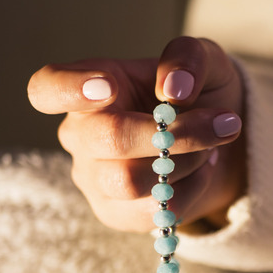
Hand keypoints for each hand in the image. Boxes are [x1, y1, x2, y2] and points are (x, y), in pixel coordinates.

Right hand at [27, 37, 246, 230]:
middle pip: (107, 139)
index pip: (48, 89)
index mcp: (91, 87)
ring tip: (211, 146)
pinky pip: (154, 212)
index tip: (109, 86)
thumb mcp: (205, 62)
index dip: (70, 90)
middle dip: (173, 133)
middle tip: (224, 122)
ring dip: (186, 162)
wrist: (219, 140)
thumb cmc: (200, 93)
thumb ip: (187, 59)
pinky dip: (192, 189)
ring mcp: (94, 178)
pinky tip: (200, 170)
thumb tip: (174, 88)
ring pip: (129, 181)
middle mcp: (81, 134)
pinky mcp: (117, 214)